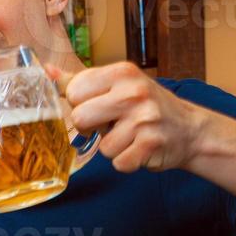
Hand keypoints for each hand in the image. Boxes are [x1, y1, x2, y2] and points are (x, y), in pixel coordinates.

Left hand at [49, 61, 206, 173]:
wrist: (189, 129)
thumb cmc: (145, 106)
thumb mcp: (116, 84)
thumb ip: (80, 80)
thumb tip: (46, 72)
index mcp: (122, 72)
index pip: (74, 92)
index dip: (81, 105)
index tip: (98, 105)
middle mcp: (134, 92)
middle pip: (80, 118)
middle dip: (91, 127)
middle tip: (112, 123)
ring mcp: (145, 119)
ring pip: (101, 146)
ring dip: (113, 146)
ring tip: (131, 135)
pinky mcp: (152, 144)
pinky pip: (118, 163)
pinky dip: (126, 161)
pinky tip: (139, 148)